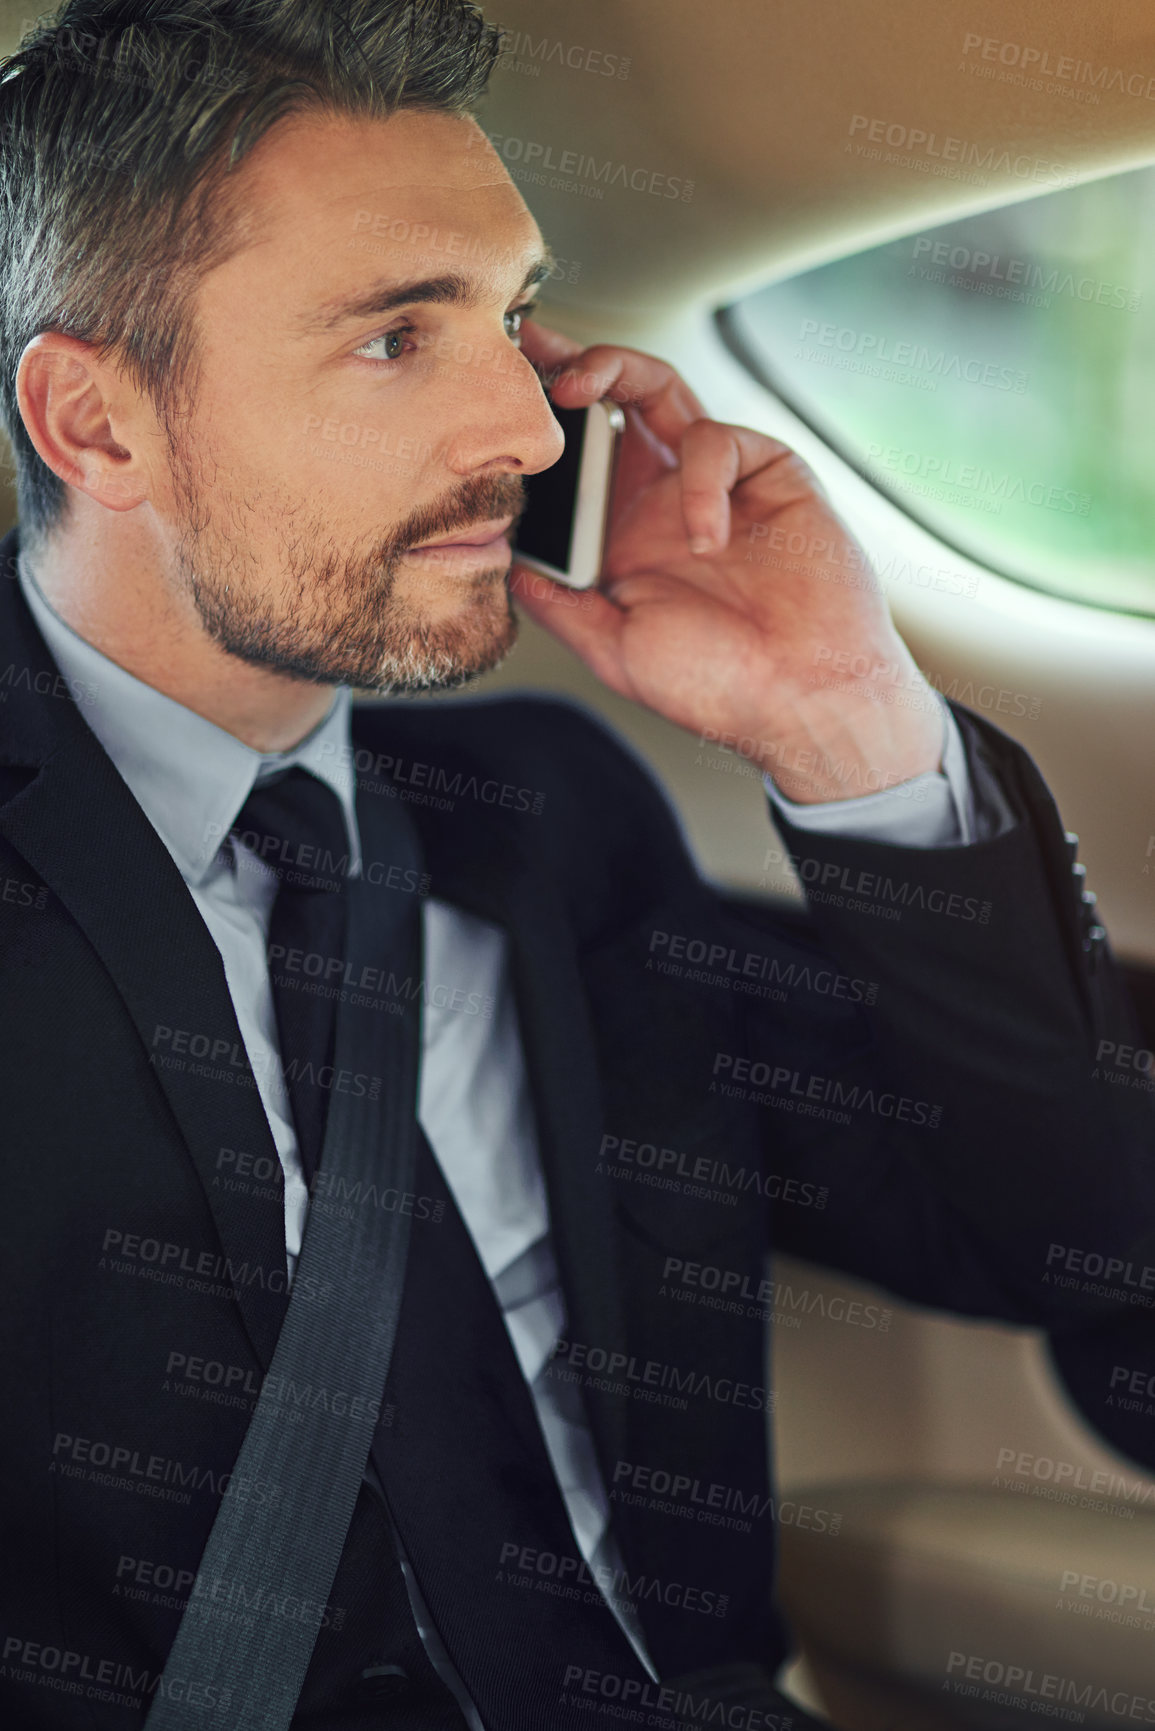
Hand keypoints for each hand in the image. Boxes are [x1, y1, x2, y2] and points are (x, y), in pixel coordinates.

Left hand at [509, 320, 942, 803]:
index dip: (541, 422)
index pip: (577, 456)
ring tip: (582, 392)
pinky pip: (721, 440)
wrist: (804, 701)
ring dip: (617, 371)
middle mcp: (666, 498)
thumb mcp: (614, 648)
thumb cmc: (718, 687)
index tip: (495, 393)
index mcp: (625, 535)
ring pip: (663, 389)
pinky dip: (702, 479)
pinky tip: (707, 539)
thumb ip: (560, 604)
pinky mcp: (772, 474)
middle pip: (615, 399)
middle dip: (569, 361)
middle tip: (530, 345)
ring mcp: (719, 482)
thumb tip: (503, 564)